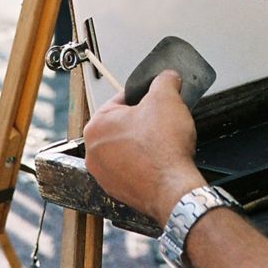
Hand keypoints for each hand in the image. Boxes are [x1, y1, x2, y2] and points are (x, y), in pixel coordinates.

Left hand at [83, 70, 204, 224]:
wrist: (173, 189)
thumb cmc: (163, 149)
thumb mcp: (167, 97)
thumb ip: (164, 80)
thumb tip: (167, 77)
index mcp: (96, 125)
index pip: (121, 99)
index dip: (144, 97)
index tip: (157, 101)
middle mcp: (94, 152)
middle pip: (123, 124)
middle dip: (143, 120)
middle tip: (162, 121)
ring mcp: (104, 174)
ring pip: (126, 147)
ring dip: (143, 142)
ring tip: (162, 141)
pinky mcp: (118, 191)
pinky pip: (131, 167)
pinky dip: (145, 162)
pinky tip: (160, 160)